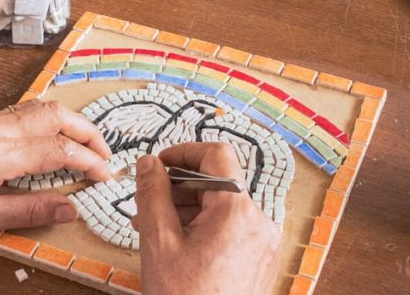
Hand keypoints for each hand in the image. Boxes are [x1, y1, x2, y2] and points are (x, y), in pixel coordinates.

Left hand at [0, 100, 111, 240]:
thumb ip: (26, 211)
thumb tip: (68, 208)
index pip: (57, 150)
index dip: (88, 161)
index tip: (104, 174)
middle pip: (56, 116)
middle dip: (88, 132)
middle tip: (105, 154)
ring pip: (41, 106)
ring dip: (71, 121)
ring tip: (86, 142)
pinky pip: (24, 109)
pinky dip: (49, 118)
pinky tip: (53, 134)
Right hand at [133, 143, 280, 294]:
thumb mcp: (159, 241)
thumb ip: (152, 194)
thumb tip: (149, 162)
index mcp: (238, 212)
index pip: (216, 155)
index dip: (183, 152)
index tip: (159, 165)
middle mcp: (258, 222)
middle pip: (218, 182)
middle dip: (179, 187)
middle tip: (147, 201)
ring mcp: (262, 242)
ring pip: (222, 206)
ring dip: (188, 207)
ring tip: (154, 226)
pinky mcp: (258, 258)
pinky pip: (229, 227)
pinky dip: (202, 226)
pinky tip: (175, 242)